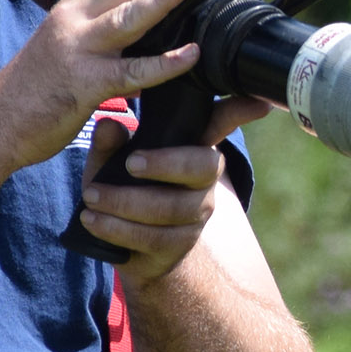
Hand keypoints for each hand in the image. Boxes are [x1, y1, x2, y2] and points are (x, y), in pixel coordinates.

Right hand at [0, 0, 213, 169]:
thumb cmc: (36, 86)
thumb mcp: (64, 42)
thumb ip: (98, 27)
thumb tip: (142, 18)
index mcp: (70, 6)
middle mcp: (72, 20)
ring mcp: (77, 50)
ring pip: (127, 16)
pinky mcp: (84, 84)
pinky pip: (131, 72)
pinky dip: (164, 63)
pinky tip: (190, 54)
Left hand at [79, 94, 271, 283]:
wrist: (133, 249)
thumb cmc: (125, 190)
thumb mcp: (111, 162)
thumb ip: (109, 145)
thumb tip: (110, 125)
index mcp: (192, 148)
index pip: (221, 124)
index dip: (240, 112)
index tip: (259, 102)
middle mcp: (204, 180)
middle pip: (202, 167)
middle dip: (165, 164)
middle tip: (129, 163)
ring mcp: (196, 214)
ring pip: (170, 208)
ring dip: (125, 201)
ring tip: (91, 195)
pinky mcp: (180, 244)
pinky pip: (152, 237)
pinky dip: (117, 228)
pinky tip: (93, 219)